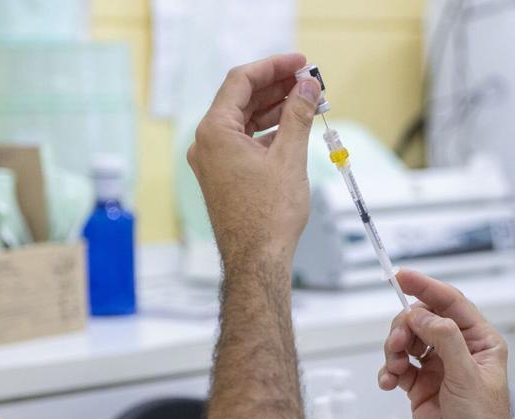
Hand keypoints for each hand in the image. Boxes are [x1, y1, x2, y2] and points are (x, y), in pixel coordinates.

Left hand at [188, 53, 317, 267]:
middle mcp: (207, 143)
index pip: (241, 81)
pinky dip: (268, 132)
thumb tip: (307, 87)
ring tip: (307, 102)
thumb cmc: (268, 216)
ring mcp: (213, 161)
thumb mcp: (289, 157)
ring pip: (245, 121)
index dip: (273, 67)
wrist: (257, 260)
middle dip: (277, 87)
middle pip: (242, 99)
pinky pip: (245, 142)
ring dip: (275, 109)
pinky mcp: (223, 176)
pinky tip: (293, 129)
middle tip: (308, 80)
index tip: (300, 62)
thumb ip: (297, 115)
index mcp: (214, 132)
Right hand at [379, 270, 514, 418]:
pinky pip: (398, 366)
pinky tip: (388, 382)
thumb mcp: (467, 378)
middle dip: (404, 328)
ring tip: (394, 369)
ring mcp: (439, 367)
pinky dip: (389, 371)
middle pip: (423, 320)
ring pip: (407, 341)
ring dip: (394, 350)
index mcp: (481, 342)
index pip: (452, 304)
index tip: (402, 277)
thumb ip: (446, 342)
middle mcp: (459, 350)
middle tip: (397, 344)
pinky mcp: (421, 386)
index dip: (426, 288)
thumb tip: (424, 316)